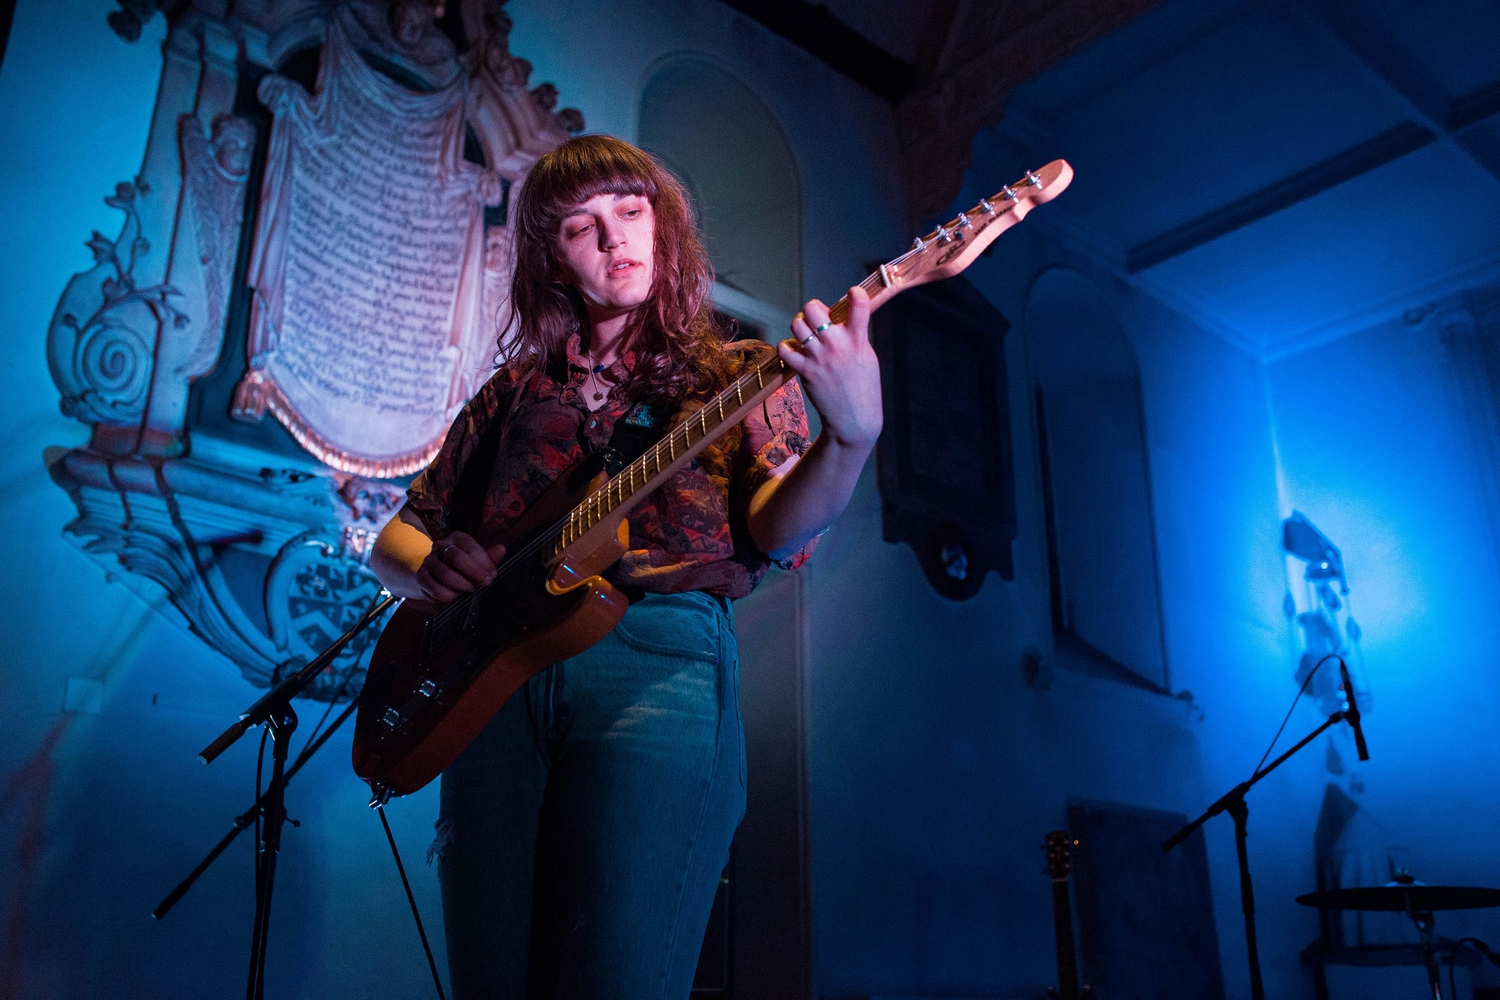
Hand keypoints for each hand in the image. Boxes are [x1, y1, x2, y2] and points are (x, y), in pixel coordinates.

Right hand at [415, 531, 505, 602]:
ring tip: (469, 590)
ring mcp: (429, 561)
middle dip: (474, 572)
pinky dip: (446, 595)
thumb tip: (501, 549)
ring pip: (444, 574)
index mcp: (456, 538)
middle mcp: (440, 546)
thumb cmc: (461, 568)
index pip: (470, 546)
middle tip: (485, 583)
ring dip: (460, 585)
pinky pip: (434, 588)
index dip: (484, 561)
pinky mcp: (421, 577)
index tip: (492, 575)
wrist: (434, 577)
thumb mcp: (476, 561)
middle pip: (456, 557)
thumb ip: (489, 557)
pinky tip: (453, 597)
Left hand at [779, 285, 882, 449]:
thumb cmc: (863, 386)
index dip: (856, 293)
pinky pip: (785, 348)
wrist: (854, 418)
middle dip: (813, 309)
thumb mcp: (867, 356)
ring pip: (797, 324)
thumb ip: (856, 334)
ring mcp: (818, 357)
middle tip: (817, 319)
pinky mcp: (805, 371)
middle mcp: (837, 345)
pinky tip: (794, 350)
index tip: (853, 295)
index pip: (860, 304)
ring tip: (805, 333)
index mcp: (858, 340)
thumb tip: (841, 316)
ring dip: (799, 324)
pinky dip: (786, 346)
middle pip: (813, 309)